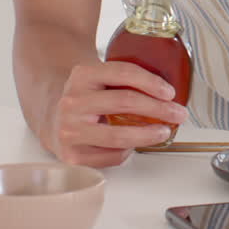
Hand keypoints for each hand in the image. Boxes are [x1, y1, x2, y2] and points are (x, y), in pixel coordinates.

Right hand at [49, 61, 187, 166]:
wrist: (51, 116)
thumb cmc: (86, 97)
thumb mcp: (100, 78)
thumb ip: (127, 79)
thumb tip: (170, 91)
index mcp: (83, 75)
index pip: (123, 73)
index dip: (151, 82)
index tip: (170, 92)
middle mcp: (73, 101)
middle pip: (125, 102)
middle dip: (159, 109)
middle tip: (177, 113)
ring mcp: (70, 130)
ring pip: (119, 136)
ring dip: (148, 135)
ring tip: (164, 132)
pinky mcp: (72, 155)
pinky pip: (111, 156)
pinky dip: (128, 151)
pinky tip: (133, 145)